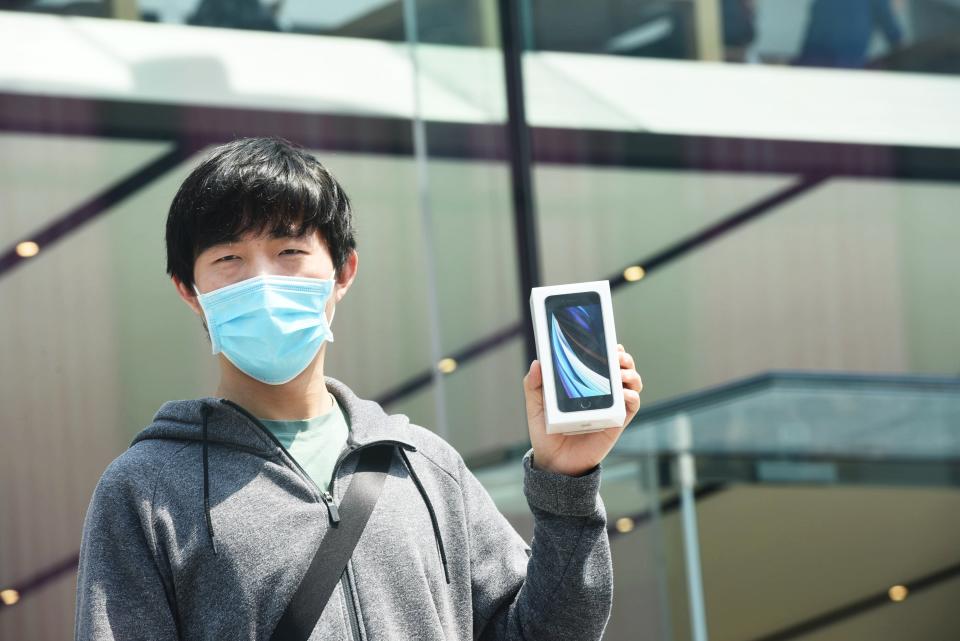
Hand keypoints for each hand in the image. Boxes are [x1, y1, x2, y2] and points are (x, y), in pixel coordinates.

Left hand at [523, 344, 642, 476]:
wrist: (555, 463)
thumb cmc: (546, 433)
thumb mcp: (535, 407)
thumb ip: (533, 386)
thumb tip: (537, 363)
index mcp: (584, 384)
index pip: (600, 360)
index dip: (608, 348)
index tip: (607, 340)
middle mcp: (601, 392)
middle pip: (621, 367)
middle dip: (623, 357)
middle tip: (616, 354)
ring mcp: (611, 406)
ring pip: (632, 382)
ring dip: (630, 372)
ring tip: (620, 372)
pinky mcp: (618, 422)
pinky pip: (632, 405)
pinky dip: (631, 395)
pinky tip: (622, 393)